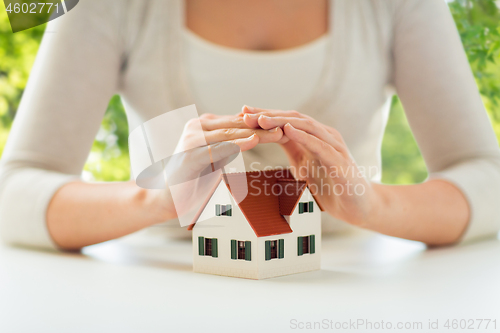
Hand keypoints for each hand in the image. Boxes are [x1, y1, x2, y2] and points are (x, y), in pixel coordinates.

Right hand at [157, 113, 284, 222]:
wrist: (166, 197)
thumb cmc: (193, 179)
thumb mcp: (215, 158)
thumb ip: (229, 144)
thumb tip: (254, 136)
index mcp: (205, 125)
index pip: (239, 122)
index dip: (262, 123)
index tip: (284, 126)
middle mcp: (198, 127)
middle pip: (238, 125)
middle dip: (264, 126)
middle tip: (288, 127)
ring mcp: (193, 139)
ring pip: (230, 133)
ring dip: (256, 133)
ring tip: (277, 133)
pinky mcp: (190, 154)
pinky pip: (218, 147)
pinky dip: (236, 144)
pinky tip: (252, 142)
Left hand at [242, 106, 377, 225]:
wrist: (359, 206)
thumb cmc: (331, 185)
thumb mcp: (304, 164)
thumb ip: (291, 148)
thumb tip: (268, 138)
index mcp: (314, 137)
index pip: (286, 121)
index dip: (265, 115)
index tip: (243, 113)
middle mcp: (324, 136)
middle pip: (293, 119)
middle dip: (268, 115)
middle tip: (245, 113)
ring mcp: (334, 147)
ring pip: (305, 127)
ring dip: (281, 122)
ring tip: (261, 119)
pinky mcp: (340, 161)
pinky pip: (320, 145)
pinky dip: (303, 136)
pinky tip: (288, 130)